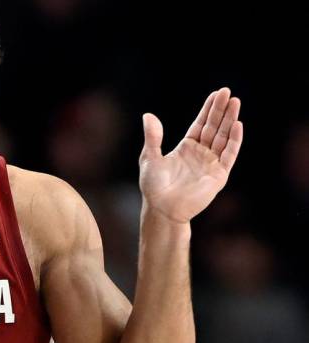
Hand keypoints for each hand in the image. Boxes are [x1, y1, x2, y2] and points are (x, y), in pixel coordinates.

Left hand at [138, 87, 242, 222]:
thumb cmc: (153, 186)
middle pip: (214, 127)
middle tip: (227, 92)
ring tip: (235, 103)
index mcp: (186, 147)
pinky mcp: (218, 175)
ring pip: (223, 138)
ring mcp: (211, 163)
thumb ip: (152, 137)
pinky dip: (234, 141)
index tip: (216, 93)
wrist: (162, 208)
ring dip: (230, 121)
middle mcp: (201, 153)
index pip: (201, 124)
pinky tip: (237, 126)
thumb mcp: (150, 157)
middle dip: (221, 110)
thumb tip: (148, 115)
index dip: (208, 109)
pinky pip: (229, 155)